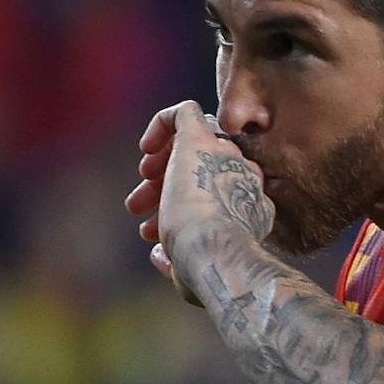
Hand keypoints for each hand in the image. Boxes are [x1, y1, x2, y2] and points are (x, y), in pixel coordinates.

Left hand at [124, 100, 274, 302]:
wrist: (213, 249)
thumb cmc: (206, 267)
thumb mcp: (190, 270)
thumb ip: (178, 261)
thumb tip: (160, 256)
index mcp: (248, 206)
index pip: (215, 195)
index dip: (180, 211)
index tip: (155, 233)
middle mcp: (242, 175)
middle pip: (202, 171)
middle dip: (165, 191)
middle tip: (138, 209)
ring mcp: (224, 153)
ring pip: (191, 146)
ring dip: (159, 170)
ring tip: (135, 197)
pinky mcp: (201, 134)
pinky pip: (185, 113)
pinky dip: (162, 125)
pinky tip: (147, 149)